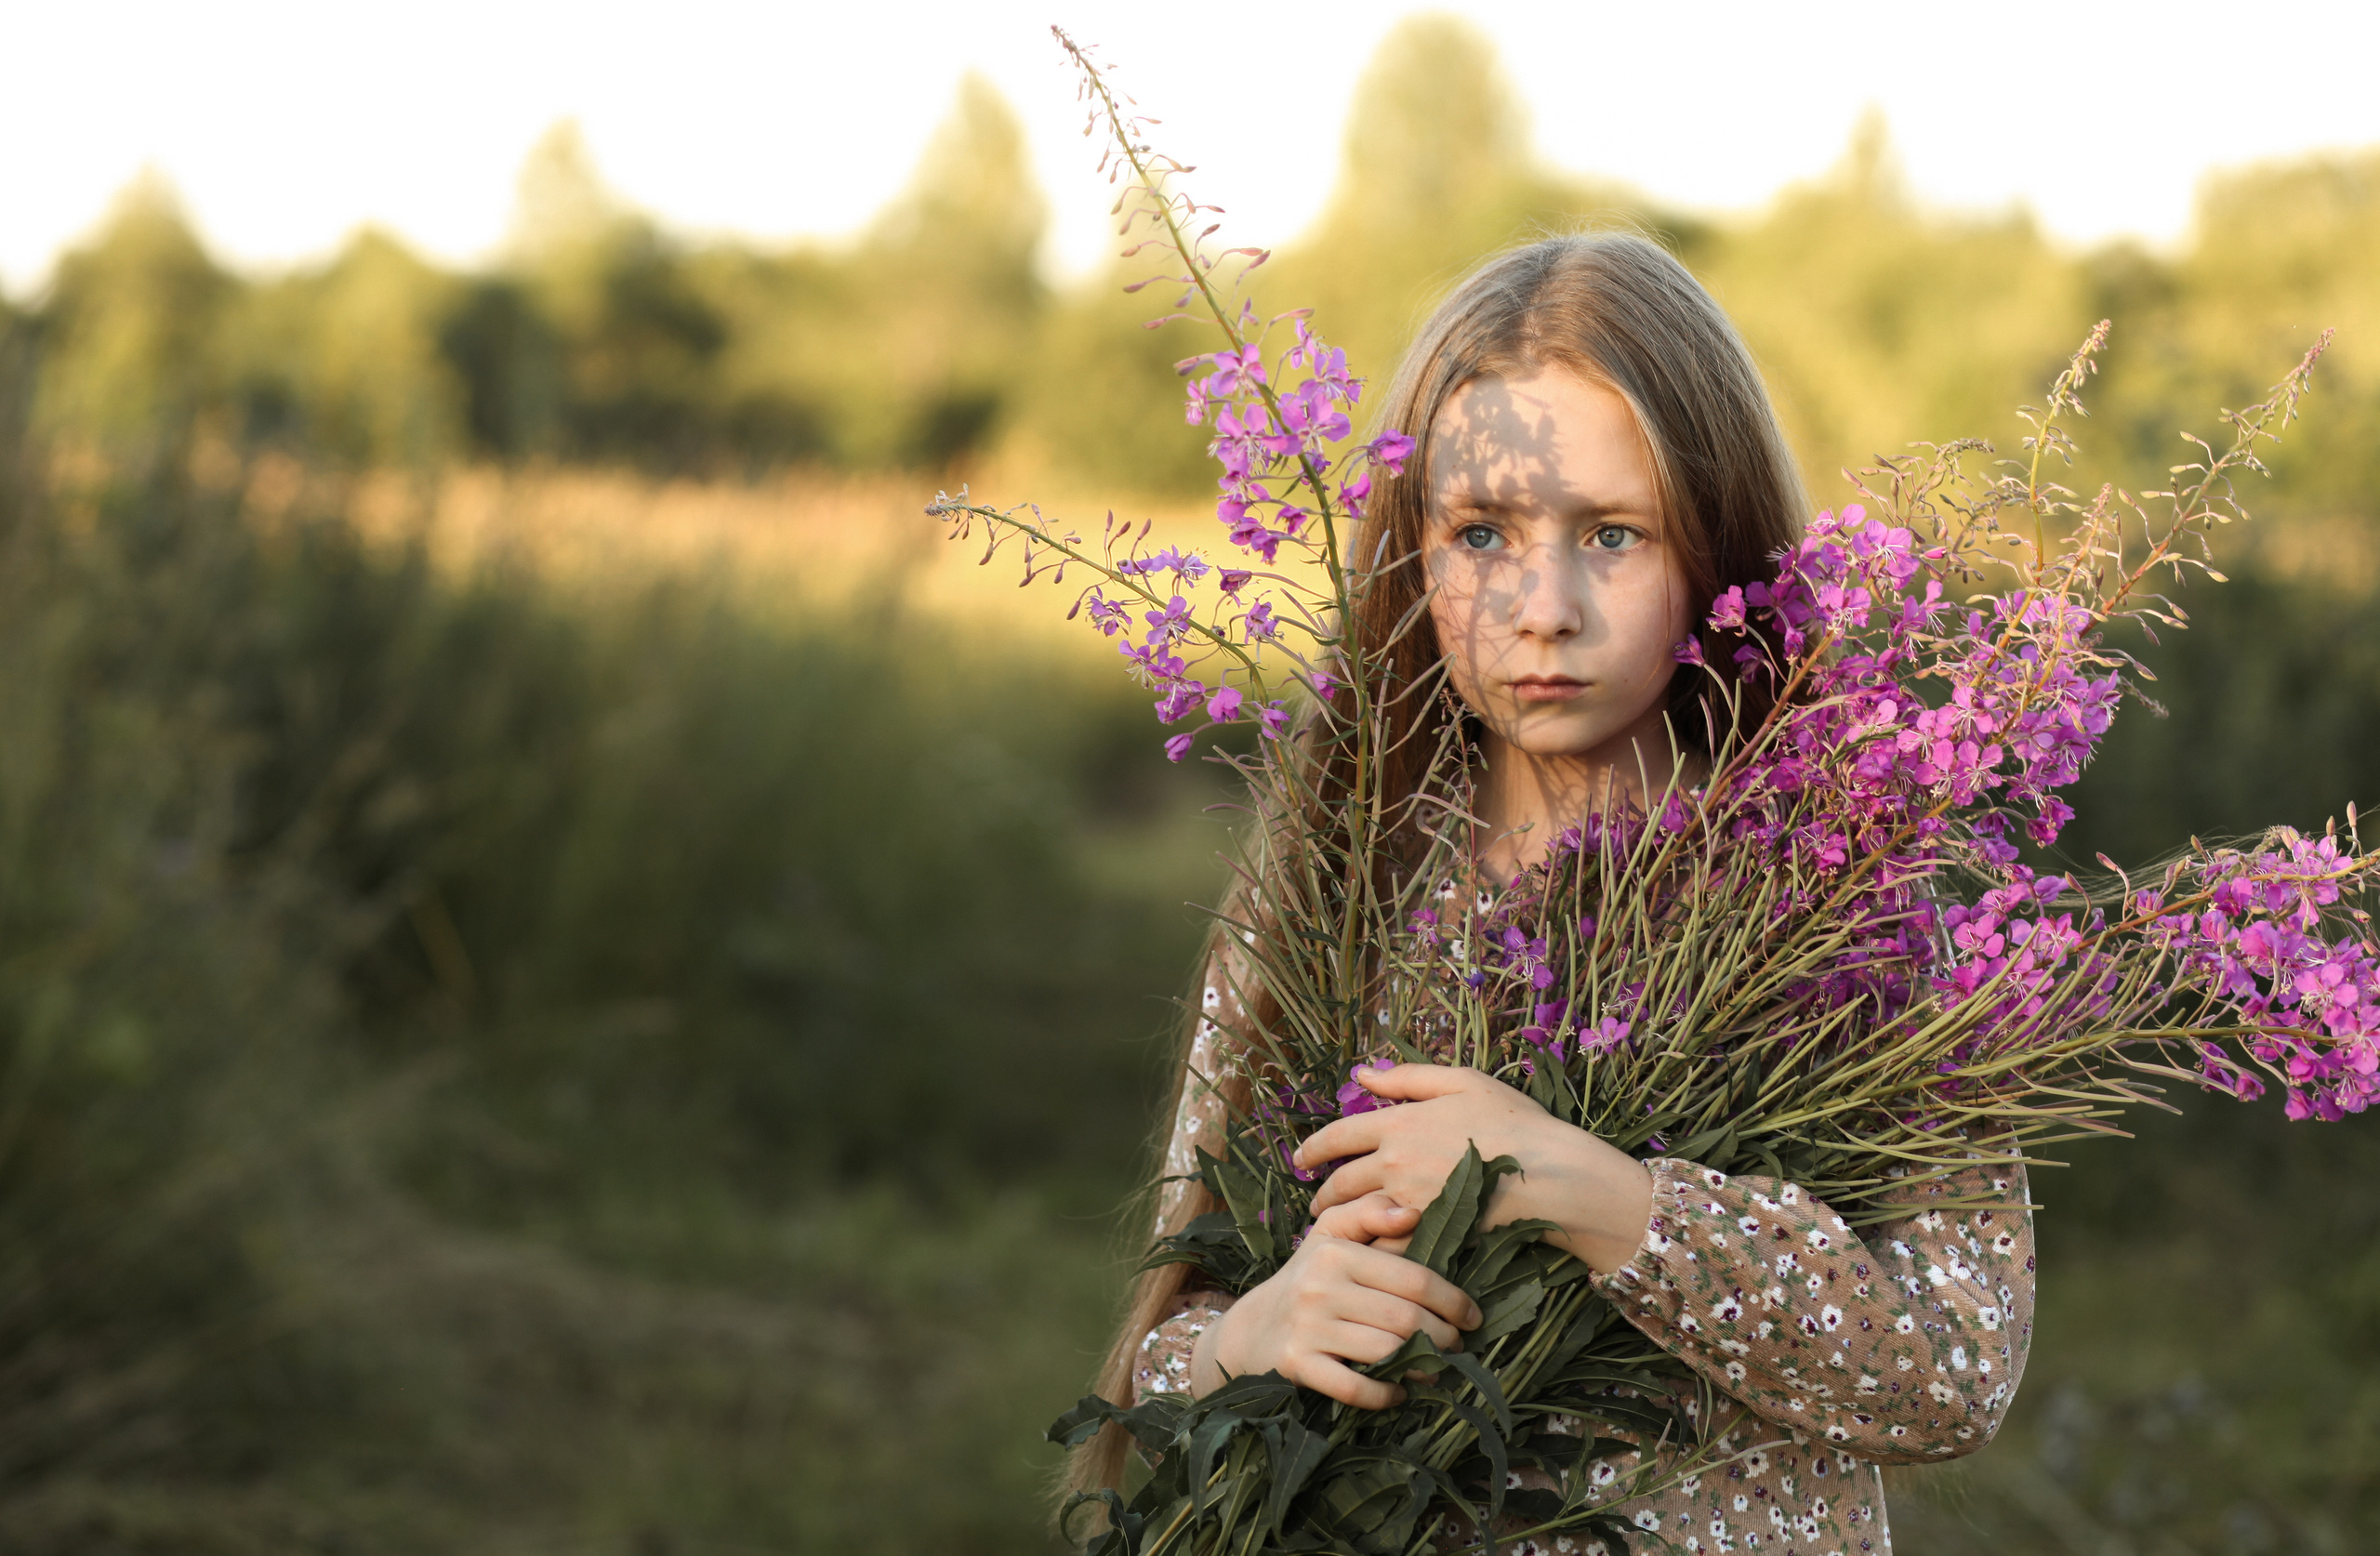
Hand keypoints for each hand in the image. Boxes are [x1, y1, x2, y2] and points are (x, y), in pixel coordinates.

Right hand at [1191, 1228, 1480, 1407]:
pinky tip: (1397, 1393)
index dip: (1452, 1300)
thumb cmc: (1304, 1282)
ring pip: (1385, 1350)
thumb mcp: (1328, 1238)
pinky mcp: (1295, 1364)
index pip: (1412, 1277)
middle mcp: (1320, 1286)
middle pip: (1405, 1317)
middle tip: (1458, 1347)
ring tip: (1436, 1369)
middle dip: (1443, 1337)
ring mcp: (1306, 1327)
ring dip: (1421, 1367)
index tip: (1473, 1317)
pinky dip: (1383, 1394)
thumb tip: (1414, 1211)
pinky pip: (1353, 1386)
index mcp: (1336, 1252)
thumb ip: (1368, 1214)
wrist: (1248, 1331)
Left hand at [1292, 1063, 1654, 1276]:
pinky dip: (1371, 1251)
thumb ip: (1406, 1078)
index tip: (1300, 1159)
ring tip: (1334, 1232)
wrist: (1550, 1172)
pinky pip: (1386, 1246)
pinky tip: (1367, 1256)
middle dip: (1322, 1195)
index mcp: (1397, 1123)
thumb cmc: (1513, 1120)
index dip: (1313, 1149)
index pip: (1337, 1137)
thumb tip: (1361, 1071)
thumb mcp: (1461, 1081)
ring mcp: (1409, 1202)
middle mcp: (1394, 1162)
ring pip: (1356, 1218)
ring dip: (1339, 1225)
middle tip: (1315, 1205)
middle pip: (1339, 1183)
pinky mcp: (1428, 1234)